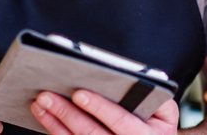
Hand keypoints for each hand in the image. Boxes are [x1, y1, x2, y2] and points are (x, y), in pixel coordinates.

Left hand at [31, 89, 178, 134]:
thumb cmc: (157, 125)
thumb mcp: (166, 111)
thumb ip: (155, 94)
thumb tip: (132, 77)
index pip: (121, 121)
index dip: (100, 108)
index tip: (79, 93)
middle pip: (92, 133)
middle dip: (67, 113)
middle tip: (47, 96)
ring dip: (55, 122)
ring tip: (40, 104)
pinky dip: (56, 131)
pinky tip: (45, 117)